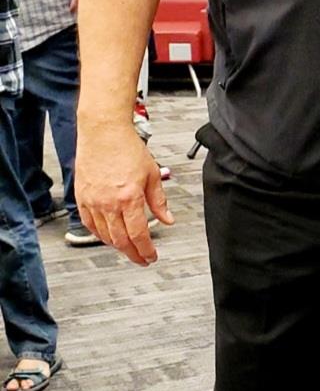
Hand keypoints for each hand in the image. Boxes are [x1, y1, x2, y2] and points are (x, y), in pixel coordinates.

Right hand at [75, 120, 173, 266]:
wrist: (103, 132)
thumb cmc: (126, 148)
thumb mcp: (152, 174)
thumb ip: (159, 201)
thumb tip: (168, 219)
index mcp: (130, 198)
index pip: (139, 235)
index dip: (146, 250)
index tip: (151, 256)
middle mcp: (109, 202)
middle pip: (121, 240)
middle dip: (133, 254)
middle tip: (141, 259)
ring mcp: (93, 201)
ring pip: (104, 235)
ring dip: (117, 246)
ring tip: (128, 248)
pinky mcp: (81, 197)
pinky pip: (89, 224)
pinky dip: (99, 234)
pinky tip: (107, 236)